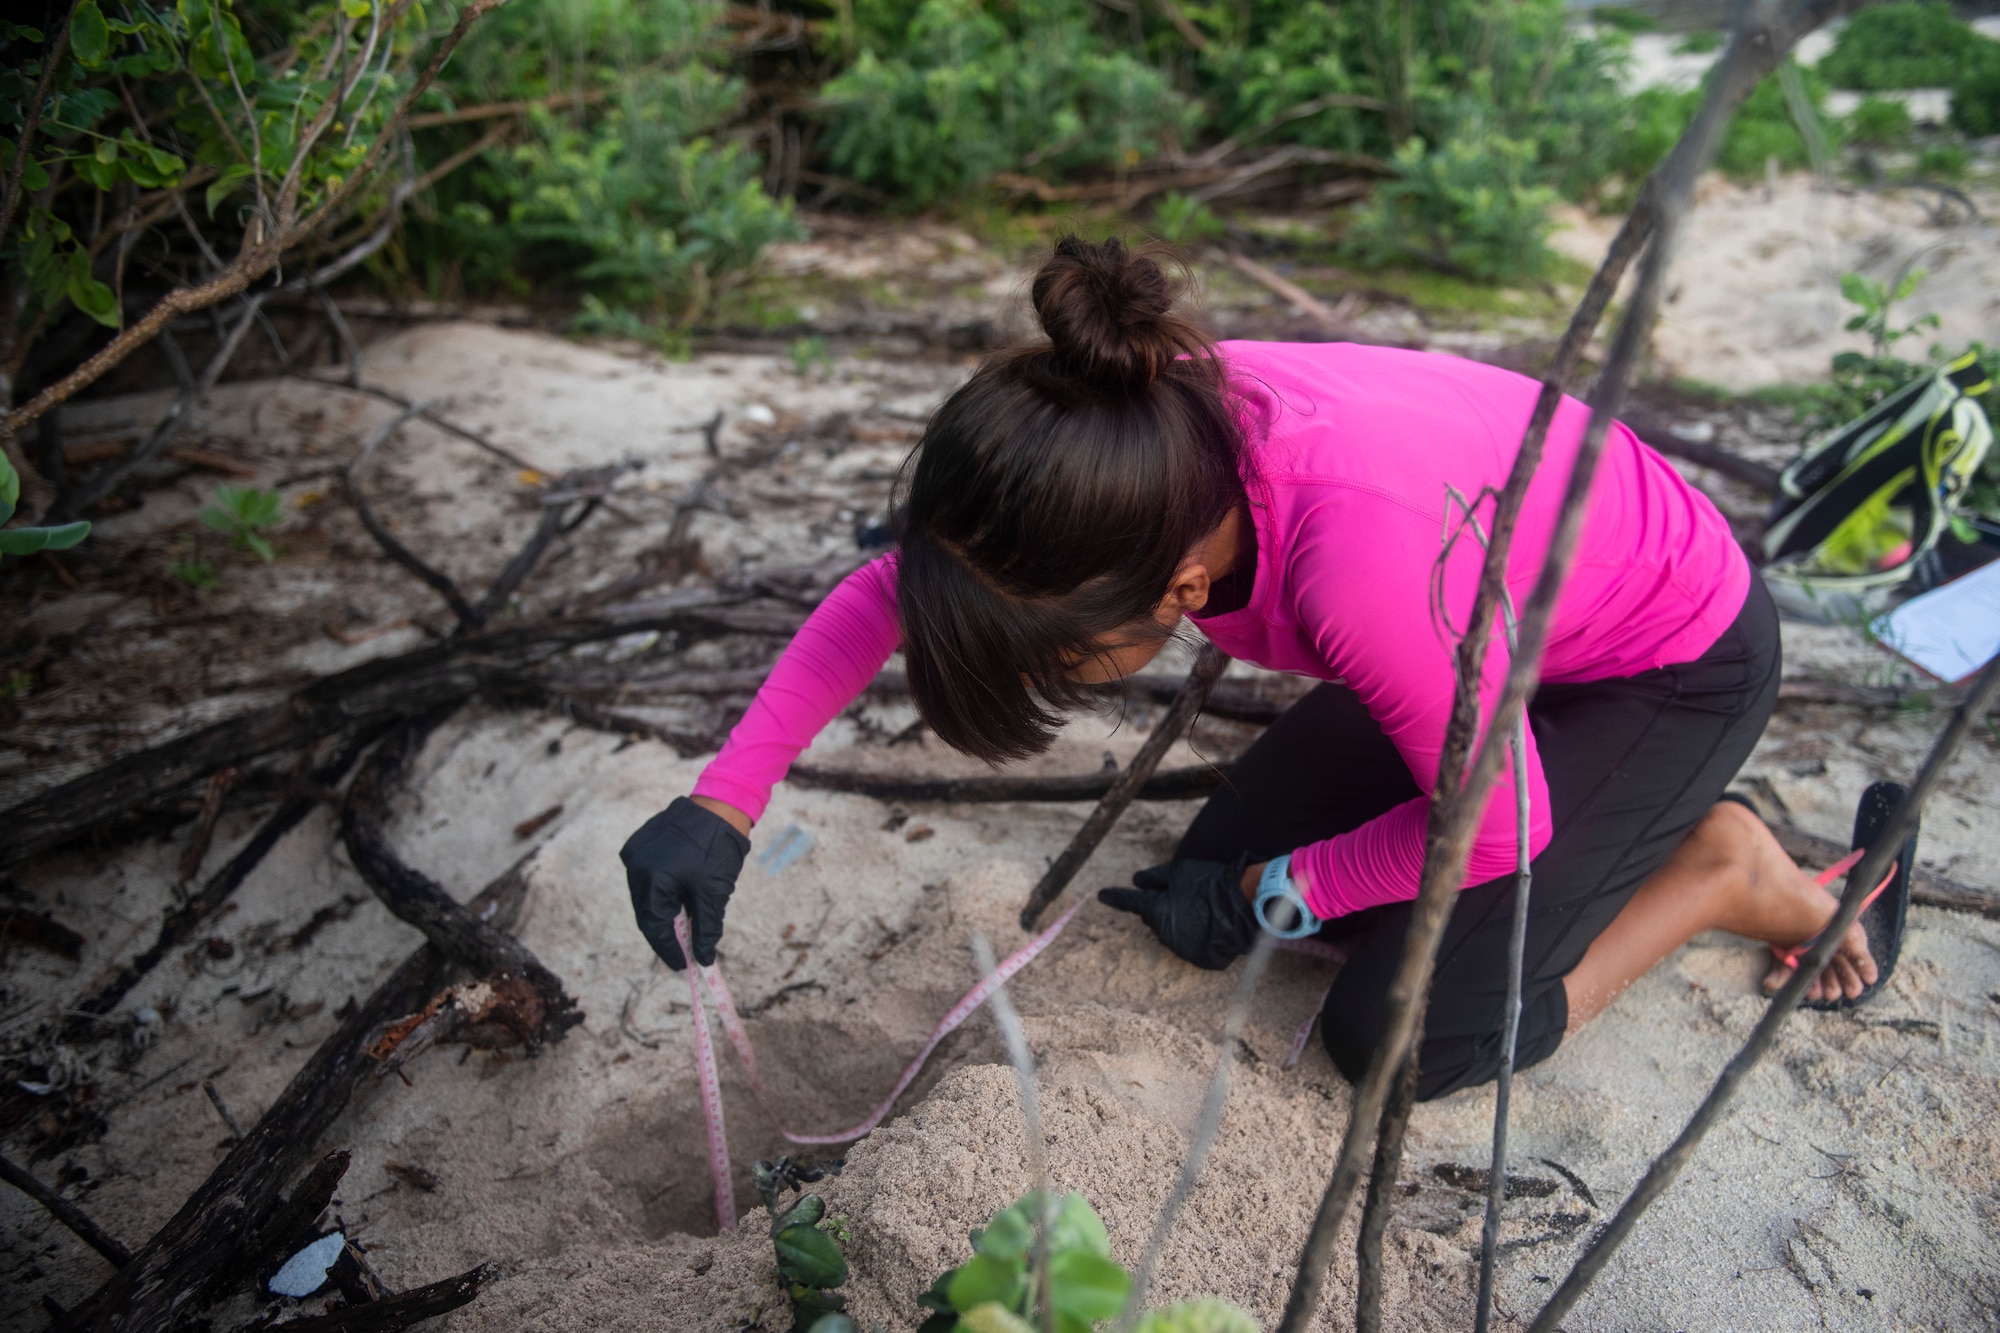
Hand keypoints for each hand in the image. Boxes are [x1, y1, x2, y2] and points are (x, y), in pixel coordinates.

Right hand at [621, 796, 751, 969]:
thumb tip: (703, 957)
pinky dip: (661, 892)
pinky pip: (646, 877)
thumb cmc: (718, 848)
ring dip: (663, 912)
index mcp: (653, 878)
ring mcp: (635, 853)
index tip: (683, 965)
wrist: (719, 805)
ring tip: (684, 925)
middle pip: (647, 912)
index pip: (655, 926)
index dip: (669, 949)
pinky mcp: (639, 844)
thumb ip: (706, 928)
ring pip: (646, 896)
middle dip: (666, 933)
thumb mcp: (714, 893)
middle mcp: (636, 866)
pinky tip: (678, 898)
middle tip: (684, 950)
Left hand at [1098, 855, 1257, 969]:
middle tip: (1182, 898)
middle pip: (1153, 919)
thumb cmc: (1211, 883)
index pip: (1131, 902)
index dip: (1116, 897)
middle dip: (1160, 909)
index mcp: (1156, 909)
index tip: (1102, 895)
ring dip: (1178, 922)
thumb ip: (1156, 877)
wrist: (1244, 904)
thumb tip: (1136, 880)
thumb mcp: (1181, 871)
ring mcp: (1179, 947)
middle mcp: (1163, 932)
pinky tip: (1208, 924)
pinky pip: (1188, 944)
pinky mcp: (1195, 958)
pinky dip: (1193, 934)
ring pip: (1170, 932)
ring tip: (1201, 909)